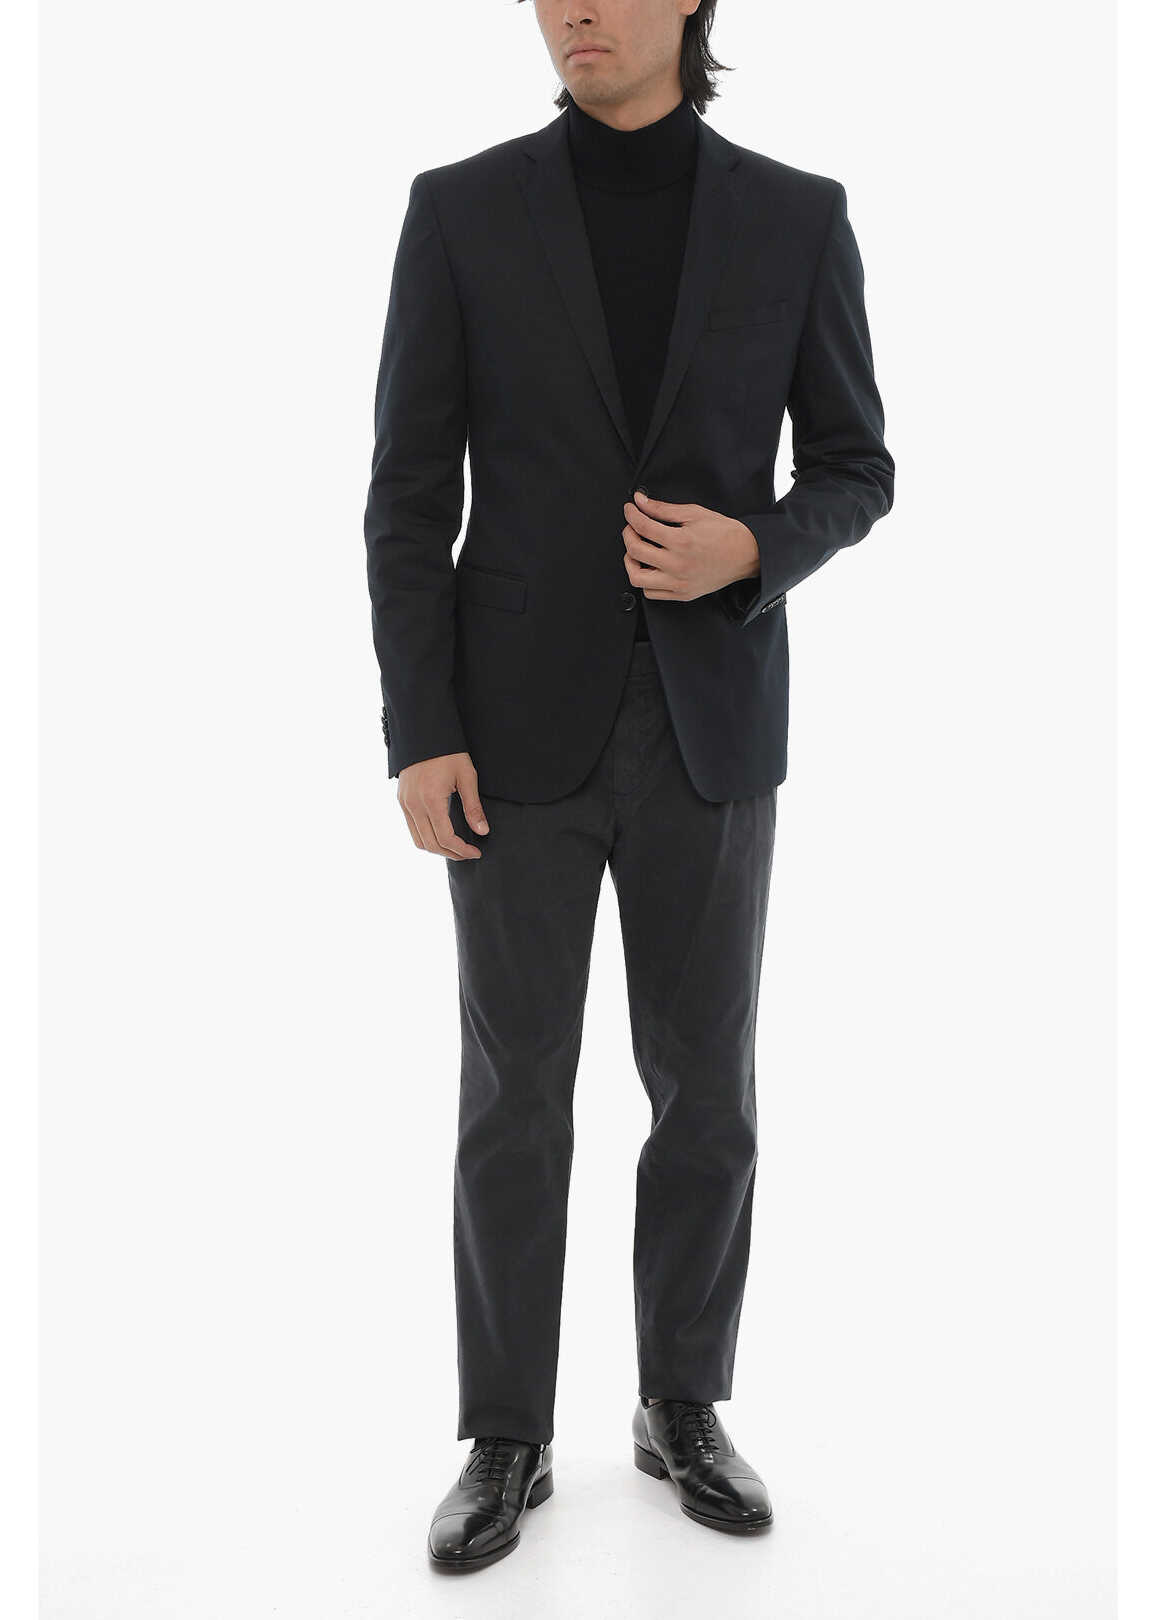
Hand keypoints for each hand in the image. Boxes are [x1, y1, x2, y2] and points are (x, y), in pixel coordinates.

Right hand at [398, 752, 488, 860]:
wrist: (424, 732)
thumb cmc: (448, 752)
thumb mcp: (466, 776)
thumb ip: (473, 807)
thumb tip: (482, 831)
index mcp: (431, 799)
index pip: (445, 838)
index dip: (462, 850)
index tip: (476, 853)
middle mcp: (414, 805)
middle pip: (431, 844)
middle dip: (451, 853)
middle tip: (468, 854)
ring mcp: (405, 803)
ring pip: (418, 840)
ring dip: (437, 849)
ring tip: (456, 848)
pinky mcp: (402, 800)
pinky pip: (412, 828)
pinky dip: (426, 838)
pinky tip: (441, 834)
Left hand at [622, 490, 759, 600]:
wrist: (746, 554)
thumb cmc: (724, 533)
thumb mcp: (694, 513)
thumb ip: (663, 509)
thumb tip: (641, 502)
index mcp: (681, 541)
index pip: (643, 527)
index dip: (631, 515)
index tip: (630, 510)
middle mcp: (678, 565)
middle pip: (635, 551)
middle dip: (628, 535)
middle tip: (632, 528)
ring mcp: (679, 582)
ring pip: (637, 578)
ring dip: (631, 562)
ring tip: (637, 551)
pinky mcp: (682, 594)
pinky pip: (651, 593)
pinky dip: (645, 580)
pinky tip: (651, 567)